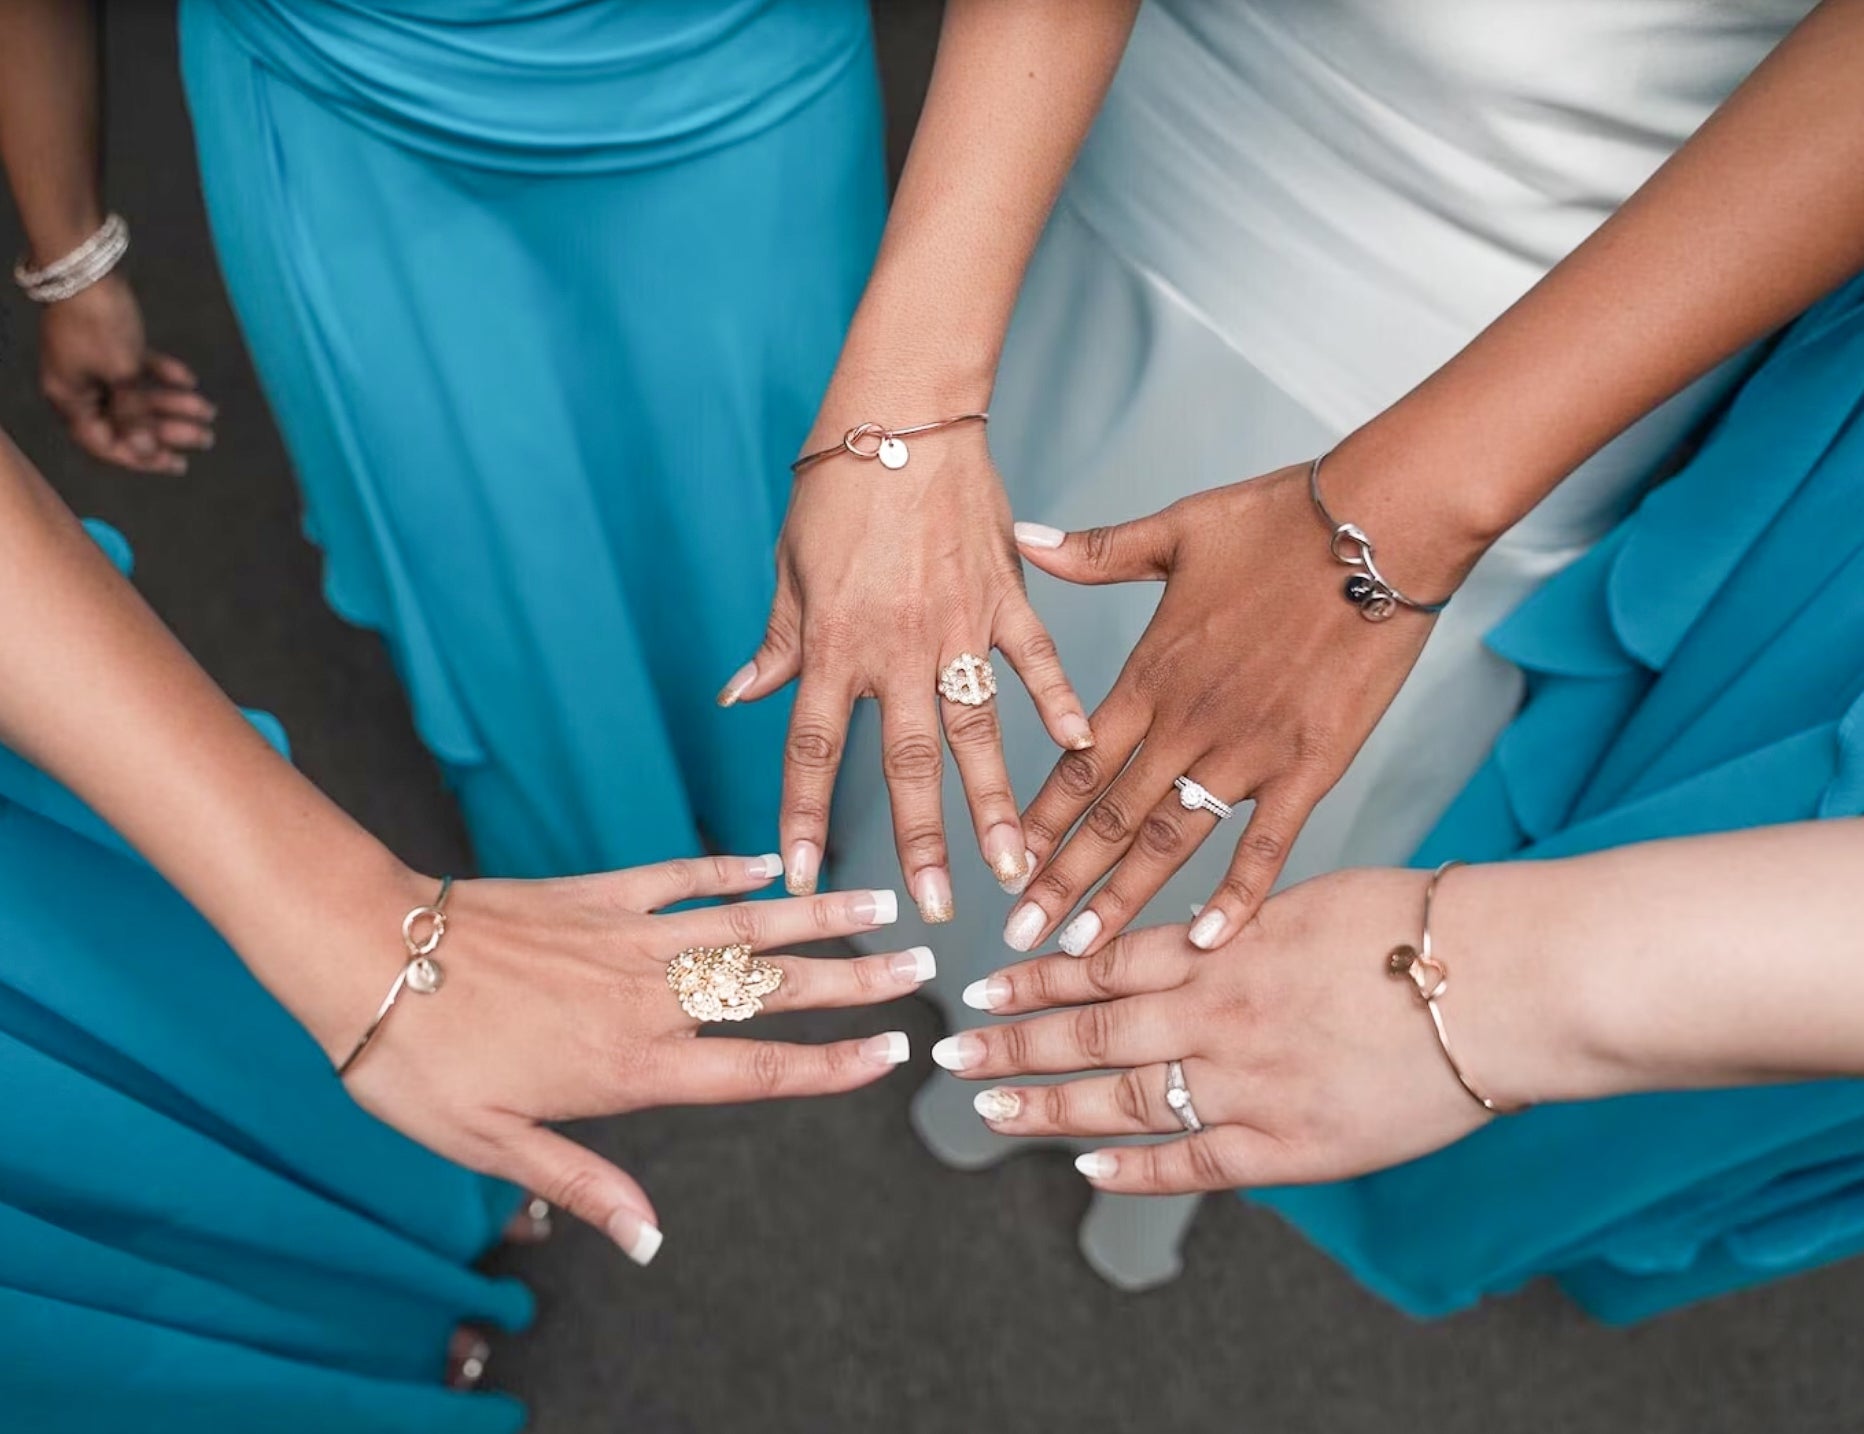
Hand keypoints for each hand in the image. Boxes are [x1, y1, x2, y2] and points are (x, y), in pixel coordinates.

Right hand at [39, 273, 215, 473]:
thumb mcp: (121, 372)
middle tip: (207, 438)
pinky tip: (190, 380)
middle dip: (169, 431)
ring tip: (210, 411)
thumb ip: (134, 416)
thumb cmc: (99, 321)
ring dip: (173, 404)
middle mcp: (79, 387)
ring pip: (136, 396)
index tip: (178, 464)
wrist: (86, 265)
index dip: (143, 459)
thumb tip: (144, 452)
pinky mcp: (108, 344)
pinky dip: (163, 374)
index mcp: (71, 400)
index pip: (105, 444)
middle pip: (127, 422)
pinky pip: (138, 369)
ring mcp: (92, 365)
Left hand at [317, 856, 927, 1262]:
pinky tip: (773, 864)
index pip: (757, 1069)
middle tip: (922, 965)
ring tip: (879, 906)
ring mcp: (628, 936)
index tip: (893, 1053)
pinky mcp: (599, 894)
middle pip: (773, 989)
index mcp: (631, 1066)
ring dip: (817, 916)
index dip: (833, 1064)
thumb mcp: (492, 1144)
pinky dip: (731, 871)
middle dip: (855, 981)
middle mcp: (647, 997)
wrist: (369, 954)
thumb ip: (583, 1184)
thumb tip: (650, 1239)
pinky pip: (682, 878)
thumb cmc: (421, 1061)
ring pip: (746, 925)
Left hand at [722, 419, 1090, 921]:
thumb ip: (776, 641)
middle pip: (904, 764)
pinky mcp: (1004, 597)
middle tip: (931, 910)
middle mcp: (894, 649)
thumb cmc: (836, 487)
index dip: (805, 818)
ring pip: (976, 732)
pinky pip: (1035, 661)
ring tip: (1013, 866)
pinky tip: (1079, 752)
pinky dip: (1059, 703)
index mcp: (833, 645)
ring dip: (993, 804)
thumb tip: (737, 695)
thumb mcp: (788, 567)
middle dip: (917, 842)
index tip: (804, 879)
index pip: (810, 750)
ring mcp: (956, 627)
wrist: (902, 413)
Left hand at [937, 866, 1600, 1193]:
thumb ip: (1233, 929)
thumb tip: (1184, 939)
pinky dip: (1137, 1169)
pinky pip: (1196, 1162)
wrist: (1500, 979)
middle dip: (1012, 1043)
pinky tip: (1088, 1169)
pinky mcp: (1293, 1144)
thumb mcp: (1303, 899)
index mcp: (1221, 946)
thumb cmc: (1416, 926)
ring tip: (988, 1109)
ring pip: (1124, 1098)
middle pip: (1090, 1031)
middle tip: (951, 1052)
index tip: (983, 986)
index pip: (1100, 963)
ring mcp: (1250, 1081)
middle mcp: (1217, 1012)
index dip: (1034, 979)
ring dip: (1048, 1106)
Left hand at [1002, 461, 1461, 957]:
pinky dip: (1236, 896)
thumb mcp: (1175, 528)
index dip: (1036, 816)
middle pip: (1108, 816)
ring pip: (1169, 840)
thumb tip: (1027, 536)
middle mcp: (1188, 721)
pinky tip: (1205, 941)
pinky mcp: (1311, 764)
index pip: (1076, 760)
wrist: (1381, 524)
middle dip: (1057, 880)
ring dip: (1121, 899)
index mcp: (1151, 673)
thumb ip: (1096, 552)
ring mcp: (1248, 749)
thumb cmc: (1281, 519)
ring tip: (1077, 954)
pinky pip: (1265, 843)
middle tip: (1013, 938)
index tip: (1001, 863)